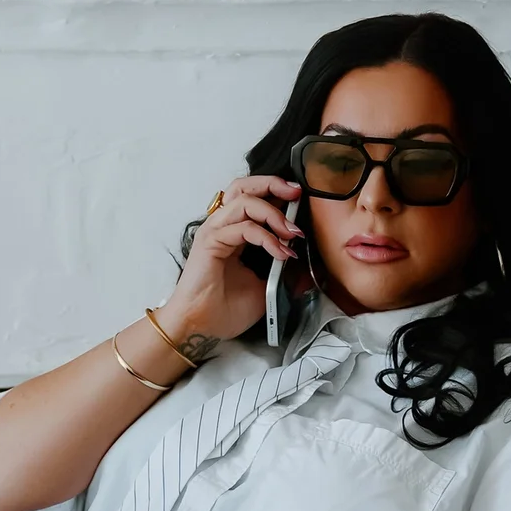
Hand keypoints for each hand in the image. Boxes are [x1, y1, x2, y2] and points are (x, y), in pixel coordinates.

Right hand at [165, 174, 303, 342]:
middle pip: (243, 186)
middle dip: (273, 184)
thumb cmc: (225, 309)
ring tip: (292, 233)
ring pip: (244, 201)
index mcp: (233, 232)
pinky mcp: (210, 241)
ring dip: (274, 213)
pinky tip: (280, 252)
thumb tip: (308, 269)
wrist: (202, 327)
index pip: (253, 198)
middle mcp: (222, 226)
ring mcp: (215, 232)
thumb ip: (284, 273)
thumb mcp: (266, 288)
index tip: (300, 199)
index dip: (276, 193)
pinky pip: (243, 227)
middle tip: (296, 193)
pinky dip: (266, 236)